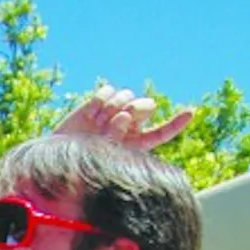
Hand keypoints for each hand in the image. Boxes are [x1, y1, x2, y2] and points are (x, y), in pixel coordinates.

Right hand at [54, 83, 193, 150]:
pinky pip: (109, 90)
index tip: (191, 113)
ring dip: (112, 107)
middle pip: (148, 105)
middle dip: (136, 109)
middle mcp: (130, 125)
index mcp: (137, 142)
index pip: (162, 132)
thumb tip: (125, 114)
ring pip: (128, 95)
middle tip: (118, 119)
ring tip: (97, 123)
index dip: (176, 123)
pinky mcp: (99, 101)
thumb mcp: (104, 153)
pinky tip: (90, 114)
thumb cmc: (83, 159)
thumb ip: (118, 136)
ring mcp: (115, 111)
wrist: (59, 152)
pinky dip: (100, 100)